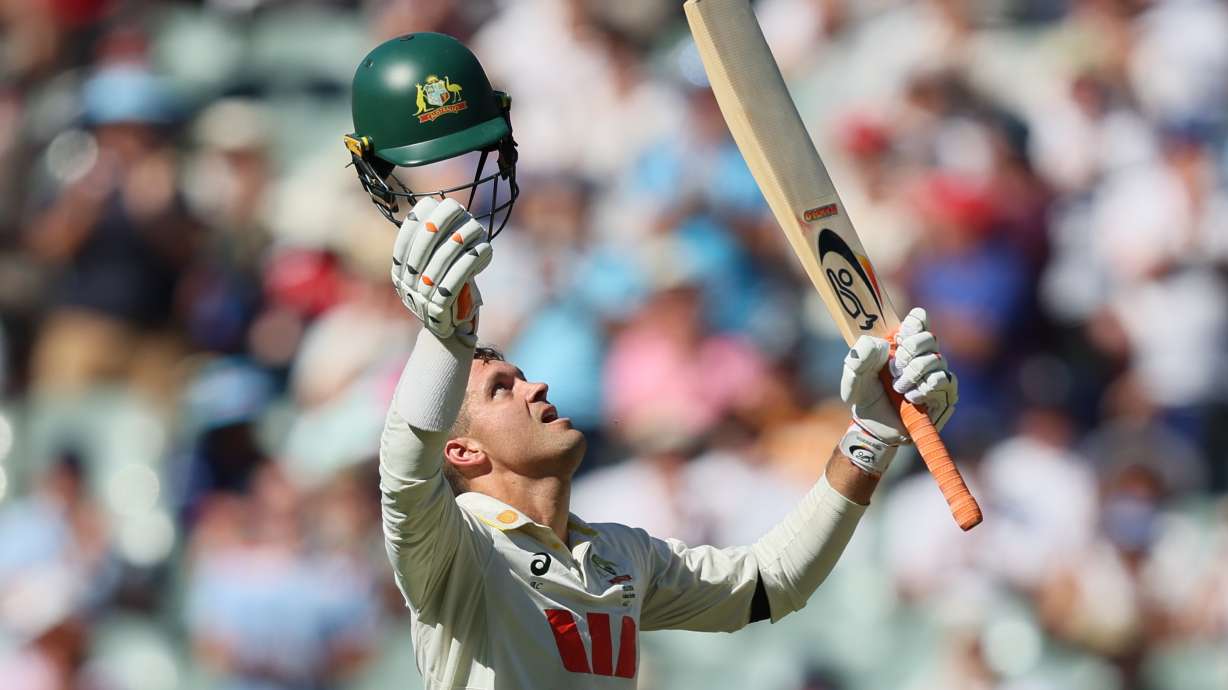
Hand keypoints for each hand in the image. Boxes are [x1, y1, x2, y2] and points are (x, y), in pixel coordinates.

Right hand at [391, 197, 492, 346]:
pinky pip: (456, 278)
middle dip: (444, 221)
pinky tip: (485, 249)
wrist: (449, 331)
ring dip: (462, 238)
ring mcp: (419, 295)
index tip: (441, 204)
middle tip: (462, 211)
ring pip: (443, 257)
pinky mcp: (437, 308)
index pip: (406, 235)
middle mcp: (405, 282)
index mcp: (400, 269)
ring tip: (477, 228)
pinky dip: (472, 260)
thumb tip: (436, 205)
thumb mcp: (435, 266)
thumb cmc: (447, 291)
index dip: (423, 215)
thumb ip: (433, 243)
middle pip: (424, 241)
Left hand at [838, 308, 957, 473]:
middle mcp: (923, 356)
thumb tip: (880, 344)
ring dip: (913, 374)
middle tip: (893, 368)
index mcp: (902, 345)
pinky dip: (924, 389)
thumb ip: (859, 356)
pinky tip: (911, 398)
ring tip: (899, 388)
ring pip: (936, 360)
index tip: (899, 336)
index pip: (918, 320)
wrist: (874, 428)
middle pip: (929, 337)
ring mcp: (937, 374)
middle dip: (910, 351)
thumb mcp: (854, 377)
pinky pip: (944, 381)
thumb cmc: (865, 398)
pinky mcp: (945, 395)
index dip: (913, 322)